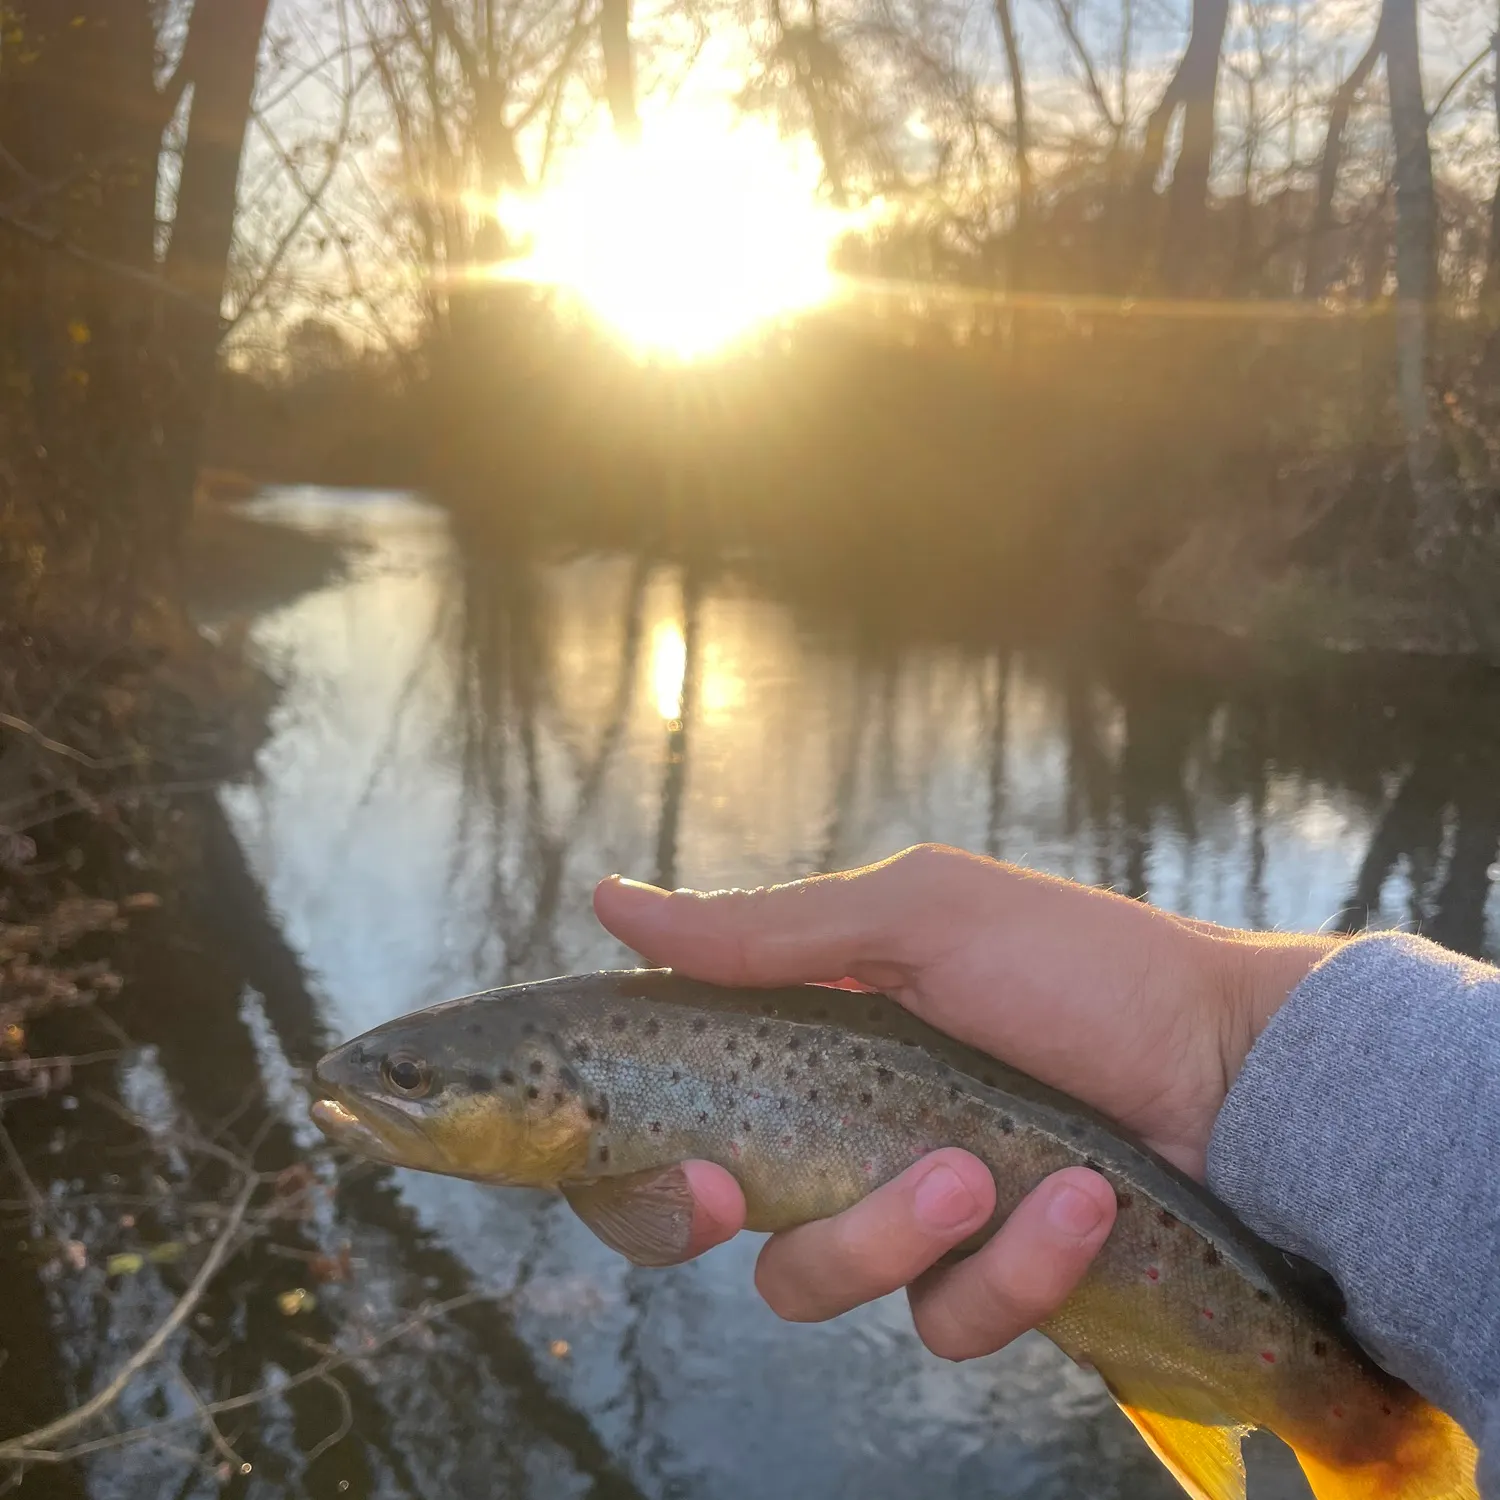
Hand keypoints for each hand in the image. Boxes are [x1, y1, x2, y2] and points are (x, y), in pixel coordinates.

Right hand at [589, 845, 1333, 1360]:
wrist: (1238, 1067)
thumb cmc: (1079, 966)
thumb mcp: (920, 917)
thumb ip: (767, 929)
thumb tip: (609, 900)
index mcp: (802, 1042)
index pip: (669, 1122)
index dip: (644, 1171)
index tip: (690, 1179)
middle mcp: (834, 1131)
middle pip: (711, 1226)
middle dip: (742, 1215)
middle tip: (763, 1195)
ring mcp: (907, 1213)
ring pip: (816, 1280)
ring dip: (897, 1230)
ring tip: (993, 1170)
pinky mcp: (987, 1282)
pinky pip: (947, 1321)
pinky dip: (1012, 1270)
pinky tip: (1078, 1204)